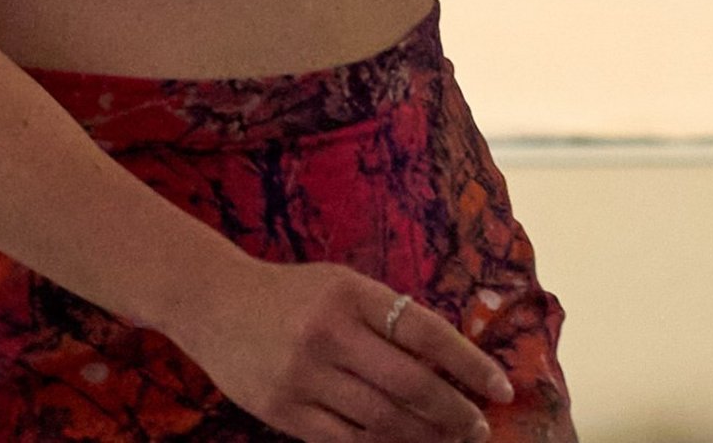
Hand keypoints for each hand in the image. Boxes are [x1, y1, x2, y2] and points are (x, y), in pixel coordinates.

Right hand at [176, 257, 507, 442]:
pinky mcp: (282, 410)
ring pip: (381, 420)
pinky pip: (345, 440)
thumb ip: (390, 317)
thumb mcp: (342, 286)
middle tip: (479, 426)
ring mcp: (302, 375)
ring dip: (424, 435)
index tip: (500, 387)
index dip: (469, 363)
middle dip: (455, 411)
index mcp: (350, 293)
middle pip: (410, 384)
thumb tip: (449, 363)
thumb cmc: (291, 294)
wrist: (211, 302)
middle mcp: (327, 333)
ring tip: (448, 440)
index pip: (426, 331)